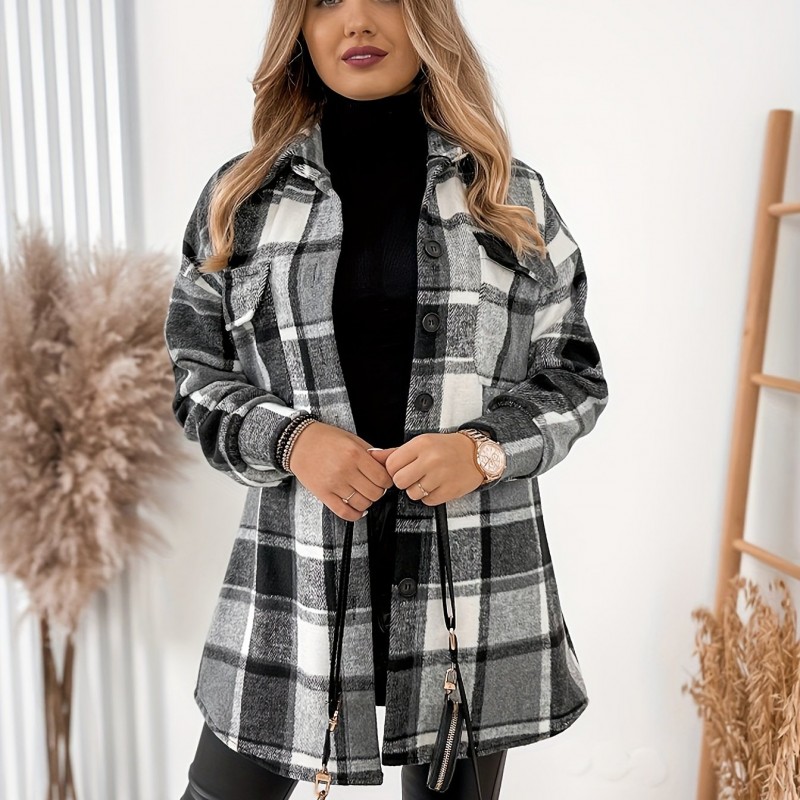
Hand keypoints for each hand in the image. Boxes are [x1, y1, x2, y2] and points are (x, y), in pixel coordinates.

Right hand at [288, 422, 393, 521]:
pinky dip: (355, 514)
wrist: (298, 442)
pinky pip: (344, 512)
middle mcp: (345, 469)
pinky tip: (357, 509)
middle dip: (378, 491)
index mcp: (354, 453)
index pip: (383, 477)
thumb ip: (373, 453)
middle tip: (373, 485)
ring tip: (363, 493)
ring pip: (362, 503)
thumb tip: (392, 462)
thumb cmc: (326, 439)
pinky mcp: (323, 494)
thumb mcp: (353, 439)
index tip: (384, 479)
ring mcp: (333, 483)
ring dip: (367, 502)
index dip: (387, 480)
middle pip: (375, 492)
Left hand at [367, 433, 483, 504]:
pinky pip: (427, 501)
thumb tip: (372, 456)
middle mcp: (430, 459)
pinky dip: (430, 496)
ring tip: (428, 479)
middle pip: (399, 481)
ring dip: (417, 490)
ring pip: (412, 493)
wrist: (476, 454)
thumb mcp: (420, 443)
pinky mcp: (449, 490)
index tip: (401, 469)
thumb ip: (395, 452)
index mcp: (421, 444)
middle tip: (414, 475)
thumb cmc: (446, 448)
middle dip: (404, 481)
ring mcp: (441, 475)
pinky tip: (437, 485)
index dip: (393, 470)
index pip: (391, 464)